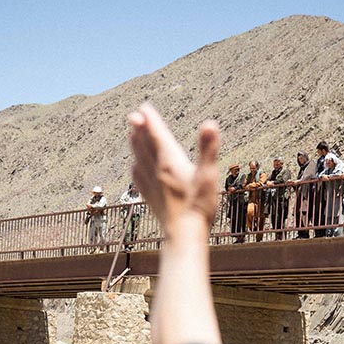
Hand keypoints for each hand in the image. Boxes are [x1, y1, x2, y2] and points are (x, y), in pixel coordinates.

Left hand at [129, 103, 219, 231]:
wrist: (184, 237)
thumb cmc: (198, 207)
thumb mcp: (208, 176)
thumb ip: (208, 149)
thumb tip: (210, 124)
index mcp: (169, 163)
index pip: (157, 135)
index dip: (150, 120)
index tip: (144, 107)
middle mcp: (156, 172)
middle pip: (144, 145)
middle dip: (140, 128)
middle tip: (136, 115)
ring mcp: (151, 186)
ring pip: (139, 159)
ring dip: (136, 145)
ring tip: (133, 134)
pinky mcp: (151, 199)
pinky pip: (139, 178)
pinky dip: (136, 167)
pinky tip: (135, 167)